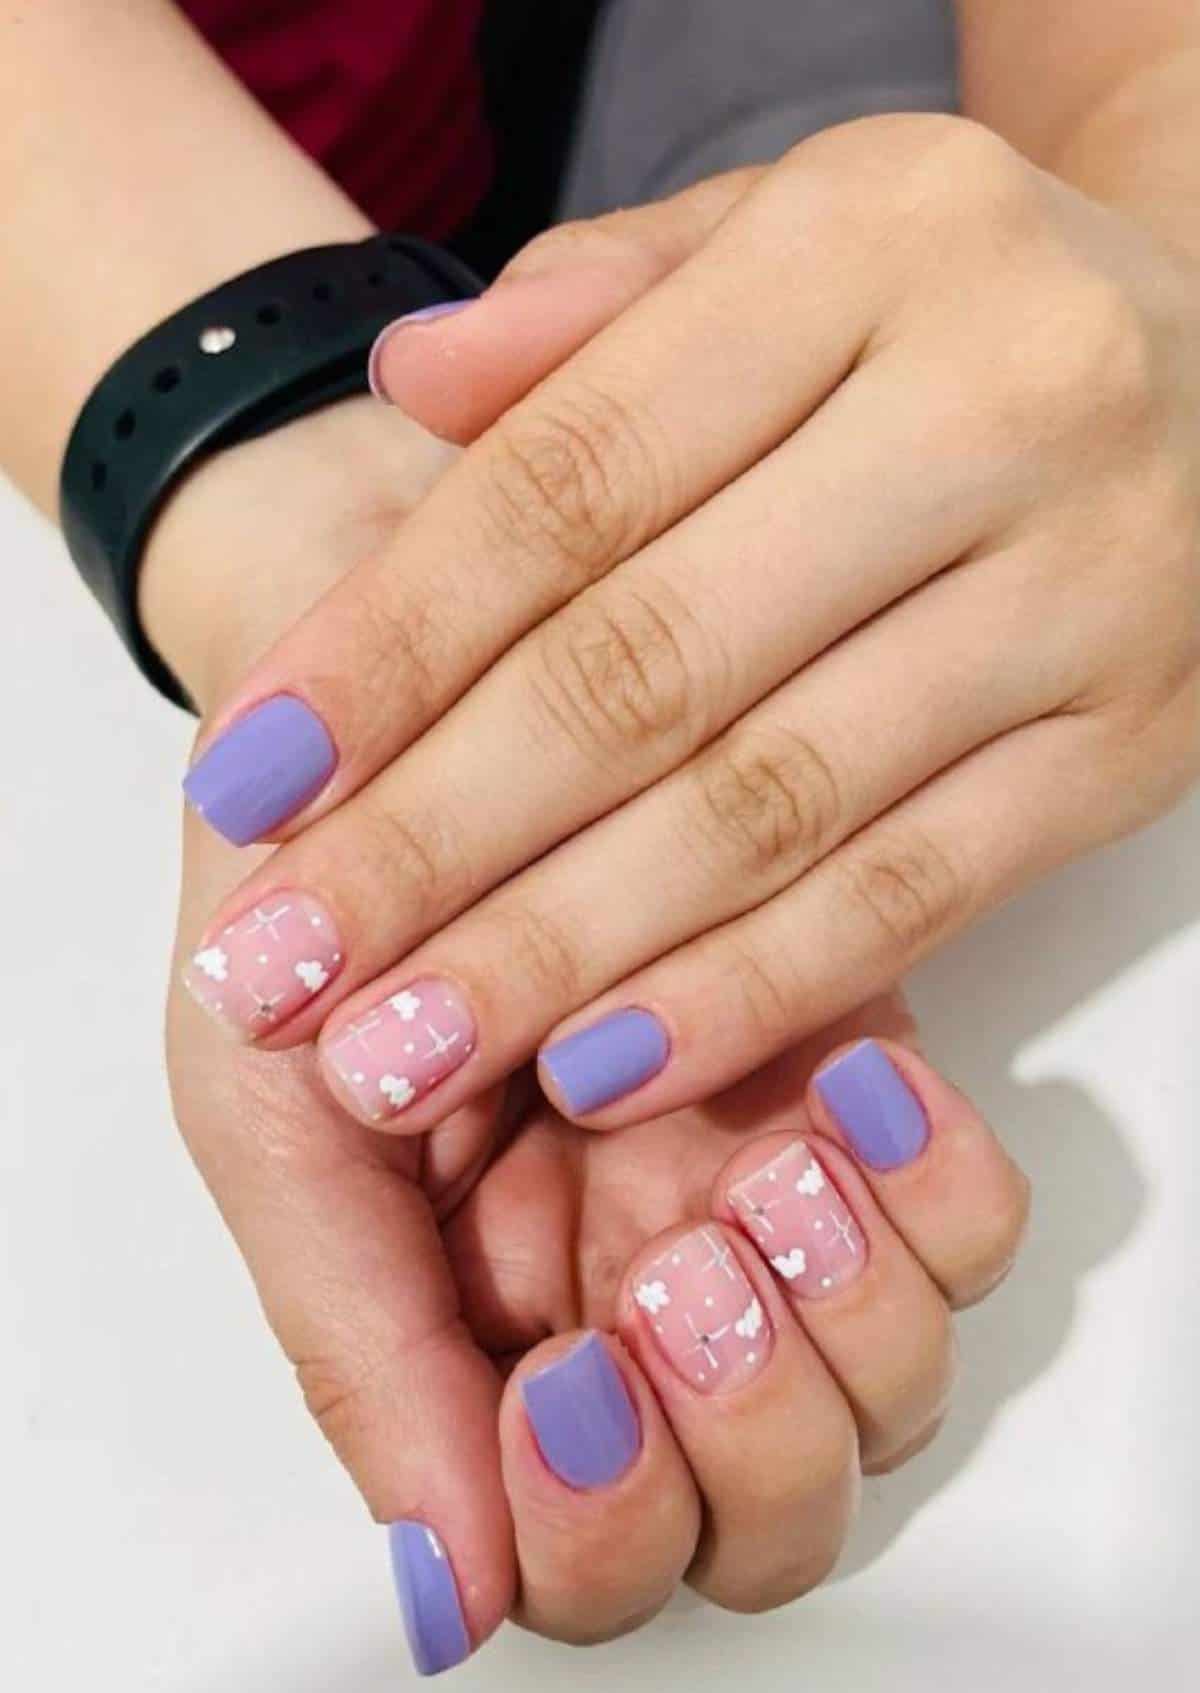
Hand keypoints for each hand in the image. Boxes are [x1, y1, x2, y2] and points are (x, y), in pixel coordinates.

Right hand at [151, 396, 1025, 1673]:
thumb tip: (447, 1594)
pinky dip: (933, 1190)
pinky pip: (966, 1223)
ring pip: (885, 1385)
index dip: (608, 1524)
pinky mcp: (849, 1078)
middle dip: (748, 1431)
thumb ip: (355, 1343)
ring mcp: (750, 1190)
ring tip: (759, 1165)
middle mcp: (629, 1286)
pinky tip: (849, 1087)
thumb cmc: (315, 880)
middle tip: (676, 1273)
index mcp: (483, 1332)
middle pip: (768, 1513)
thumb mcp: (270, 1103)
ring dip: (847, 1310)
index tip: (570, 1390)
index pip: (599, 1558)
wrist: (403, 653)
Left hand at [177, 115, 1199, 1141]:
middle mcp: (999, 406)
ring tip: (398, 1042)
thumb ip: (598, 304)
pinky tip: (598, 1062)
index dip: (387, 646)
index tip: (245, 779)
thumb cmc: (960, 312)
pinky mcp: (1136, 748)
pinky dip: (745, 993)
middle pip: (649, 666)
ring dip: (561, 949)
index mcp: (872, 246)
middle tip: (282, 966)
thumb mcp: (786, 238)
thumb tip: (411, 390)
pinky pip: (914, 895)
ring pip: (772, 808)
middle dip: (437, 837)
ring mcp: (1087, 592)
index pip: (569, 481)